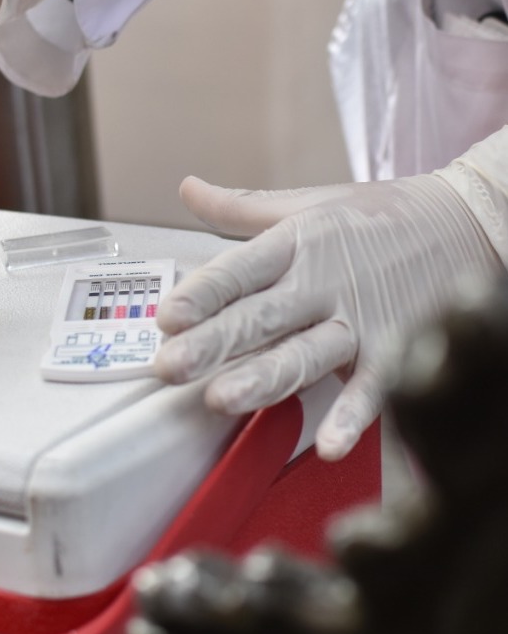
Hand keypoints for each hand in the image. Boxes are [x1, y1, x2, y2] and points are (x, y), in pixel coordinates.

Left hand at [155, 174, 500, 459]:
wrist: (465, 223)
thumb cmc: (378, 216)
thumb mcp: (306, 203)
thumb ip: (240, 207)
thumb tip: (187, 188)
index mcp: (297, 242)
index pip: (241, 270)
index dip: (203, 293)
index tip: (168, 317)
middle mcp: (324, 281)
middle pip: (262, 317)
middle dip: (213, 343)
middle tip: (170, 367)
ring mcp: (360, 319)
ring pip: (305, 354)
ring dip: (264, 378)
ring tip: (222, 400)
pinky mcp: (394, 348)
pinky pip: (372, 388)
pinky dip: (354, 417)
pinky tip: (329, 445)